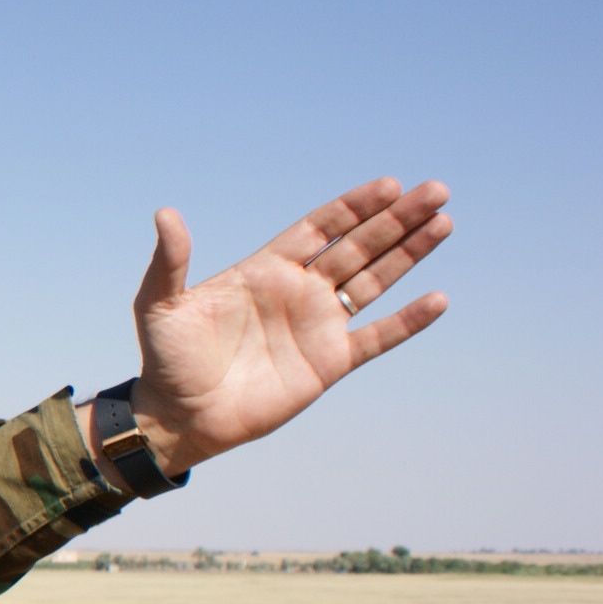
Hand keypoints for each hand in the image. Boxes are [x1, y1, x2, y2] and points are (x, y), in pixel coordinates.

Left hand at [112, 178, 451, 476]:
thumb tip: (166, 215)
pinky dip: (408, 321)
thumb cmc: (166, 360)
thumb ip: (170, 261)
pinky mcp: (329, 363)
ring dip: (409, 254)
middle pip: (358, 246)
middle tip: (436, 191)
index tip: (389, 186)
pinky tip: (438, 299)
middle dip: (396, 219)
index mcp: (266, 270)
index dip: (355, 206)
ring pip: (374, 281)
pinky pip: (377, 338)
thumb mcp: (160, 305)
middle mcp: (299, 292)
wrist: (179, 417)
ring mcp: (317, 326)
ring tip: (442, 223)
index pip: (321, 228)